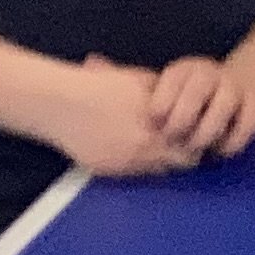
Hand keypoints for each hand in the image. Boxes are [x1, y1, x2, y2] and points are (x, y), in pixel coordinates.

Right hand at [59, 57, 196, 177]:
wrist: (58, 102)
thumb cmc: (99, 86)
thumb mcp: (140, 80)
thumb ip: (167, 94)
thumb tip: (188, 101)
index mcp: (156, 120)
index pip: (192, 142)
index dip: (196, 138)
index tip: (194, 132)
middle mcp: (144, 144)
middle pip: (181, 161)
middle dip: (183, 153)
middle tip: (179, 143)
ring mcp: (125, 161)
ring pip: (158, 170)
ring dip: (161, 160)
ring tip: (154, 145)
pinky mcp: (107, 171)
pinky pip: (135, 174)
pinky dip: (139, 164)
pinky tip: (132, 149)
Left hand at [147, 55, 254, 161]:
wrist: (246, 81)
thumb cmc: (199, 98)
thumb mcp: (177, 94)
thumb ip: (162, 109)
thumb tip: (145, 133)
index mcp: (185, 69)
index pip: (170, 82)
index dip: (160, 107)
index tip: (155, 126)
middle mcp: (210, 72)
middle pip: (195, 94)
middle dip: (181, 123)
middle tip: (174, 141)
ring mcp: (235, 85)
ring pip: (222, 108)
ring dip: (206, 134)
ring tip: (197, 148)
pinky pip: (245, 125)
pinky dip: (231, 142)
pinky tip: (220, 149)